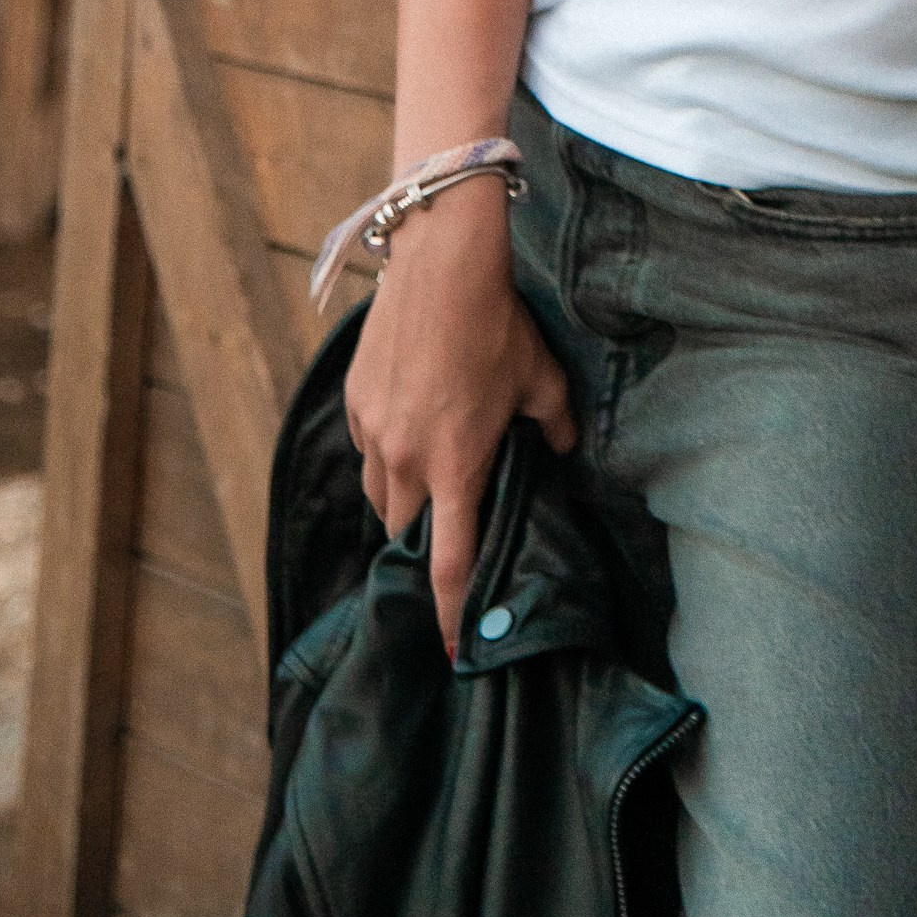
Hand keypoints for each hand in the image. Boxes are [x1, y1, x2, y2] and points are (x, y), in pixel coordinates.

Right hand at [343, 180, 576, 653]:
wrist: (440, 263)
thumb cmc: (496, 322)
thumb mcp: (540, 378)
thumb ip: (553, 425)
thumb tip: (561, 448)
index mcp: (455, 467)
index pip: (447, 564)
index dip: (449, 616)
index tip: (452, 653)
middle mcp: (405, 460)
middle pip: (406, 533)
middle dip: (424, 545)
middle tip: (447, 538)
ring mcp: (373, 432)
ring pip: (381, 495)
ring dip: (403, 500)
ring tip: (431, 481)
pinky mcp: (355, 403)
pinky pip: (368, 450)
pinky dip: (387, 453)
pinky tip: (411, 427)